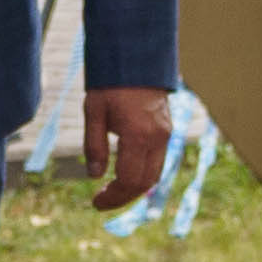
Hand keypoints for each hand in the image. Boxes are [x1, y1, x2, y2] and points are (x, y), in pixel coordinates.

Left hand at [82, 83, 171, 210]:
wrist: (137, 59)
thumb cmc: (111, 84)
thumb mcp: (94, 112)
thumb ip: (94, 146)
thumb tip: (94, 176)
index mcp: (138, 134)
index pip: (128, 179)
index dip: (112, 197)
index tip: (95, 203)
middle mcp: (157, 138)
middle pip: (144, 183)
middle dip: (122, 197)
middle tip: (100, 202)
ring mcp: (166, 135)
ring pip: (154, 175)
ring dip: (133, 189)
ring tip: (111, 192)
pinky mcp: (167, 132)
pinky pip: (158, 163)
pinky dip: (142, 175)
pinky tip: (124, 176)